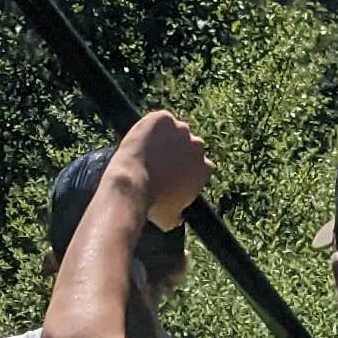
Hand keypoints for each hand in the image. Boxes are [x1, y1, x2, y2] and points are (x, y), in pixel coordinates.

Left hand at [116, 108, 209, 228]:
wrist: (133, 183)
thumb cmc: (151, 205)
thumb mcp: (170, 219)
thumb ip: (180, 214)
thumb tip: (179, 218)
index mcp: (205, 168)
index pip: (201, 164)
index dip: (187, 167)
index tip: (173, 172)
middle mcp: (198, 146)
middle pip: (189, 144)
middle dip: (178, 151)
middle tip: (158, 161)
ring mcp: (181, 129)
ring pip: (174, 131)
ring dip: (164, 137)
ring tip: (147, 150)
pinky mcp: (163, 118)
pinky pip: (159, 120)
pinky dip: (151, 127)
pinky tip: (142, 138)